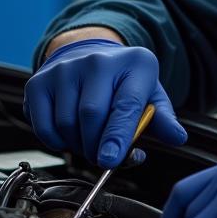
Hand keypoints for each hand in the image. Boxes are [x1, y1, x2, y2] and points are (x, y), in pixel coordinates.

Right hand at [23, 38, 186, 166]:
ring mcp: (66, 69)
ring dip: (77, 145)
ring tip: (89, 139)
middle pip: (91, 115)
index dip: (118, 135)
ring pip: (66, 123)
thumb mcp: (150, 96)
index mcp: (136, 63)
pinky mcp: (39, 81)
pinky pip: (44, 126)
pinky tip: (69, 133)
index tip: (110, 160)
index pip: (126, 104)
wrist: (89, 56)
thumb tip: (177, 137)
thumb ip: (163, 119)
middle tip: (104, 156)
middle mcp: (98, 60)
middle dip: (96, 147)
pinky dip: (56, 141)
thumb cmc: (123, 83)